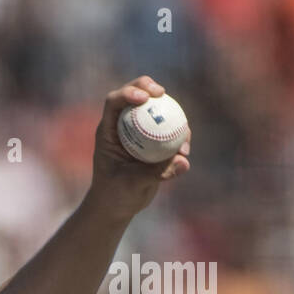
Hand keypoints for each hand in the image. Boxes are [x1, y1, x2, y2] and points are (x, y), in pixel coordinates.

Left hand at [86, 75, 190, 221]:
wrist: (117, 206)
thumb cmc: (115, 195)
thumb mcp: (132, 185)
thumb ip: (156, 172)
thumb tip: (183, 161)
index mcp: (109, 132)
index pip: (114, 102)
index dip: (128, 92)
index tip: (145, 97)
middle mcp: (123, 127)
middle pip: (136, 96)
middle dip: (149, 87)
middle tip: (162, 93)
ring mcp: (140, 132)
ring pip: (157, 111)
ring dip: (172, 115)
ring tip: (183, 136)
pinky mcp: (154, 141)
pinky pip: (170, 131)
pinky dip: (179, 136)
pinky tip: (184, 152)